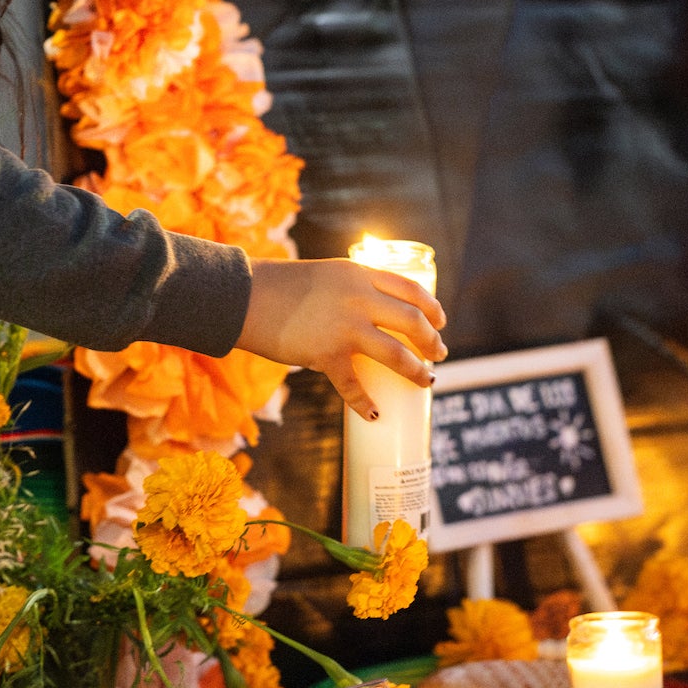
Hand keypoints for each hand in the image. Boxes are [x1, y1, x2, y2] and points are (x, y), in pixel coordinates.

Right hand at [237, 258, 446, 420]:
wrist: (246, 296)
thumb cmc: (281, 287)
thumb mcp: (326, 275)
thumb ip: (350, 292)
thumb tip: (368, 320)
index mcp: (360, 274)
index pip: (410, 288)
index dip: (432, 307)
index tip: (441, 322)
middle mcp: (359, 298)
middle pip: (412, 321)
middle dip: (431, 341)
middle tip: (438, 354)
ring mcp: (345, 327)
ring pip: (396, 354)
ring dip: (416, 371)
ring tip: (426, 381)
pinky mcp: (326, 355)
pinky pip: (353, 386)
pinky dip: (365, 403)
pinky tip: (374, 413)